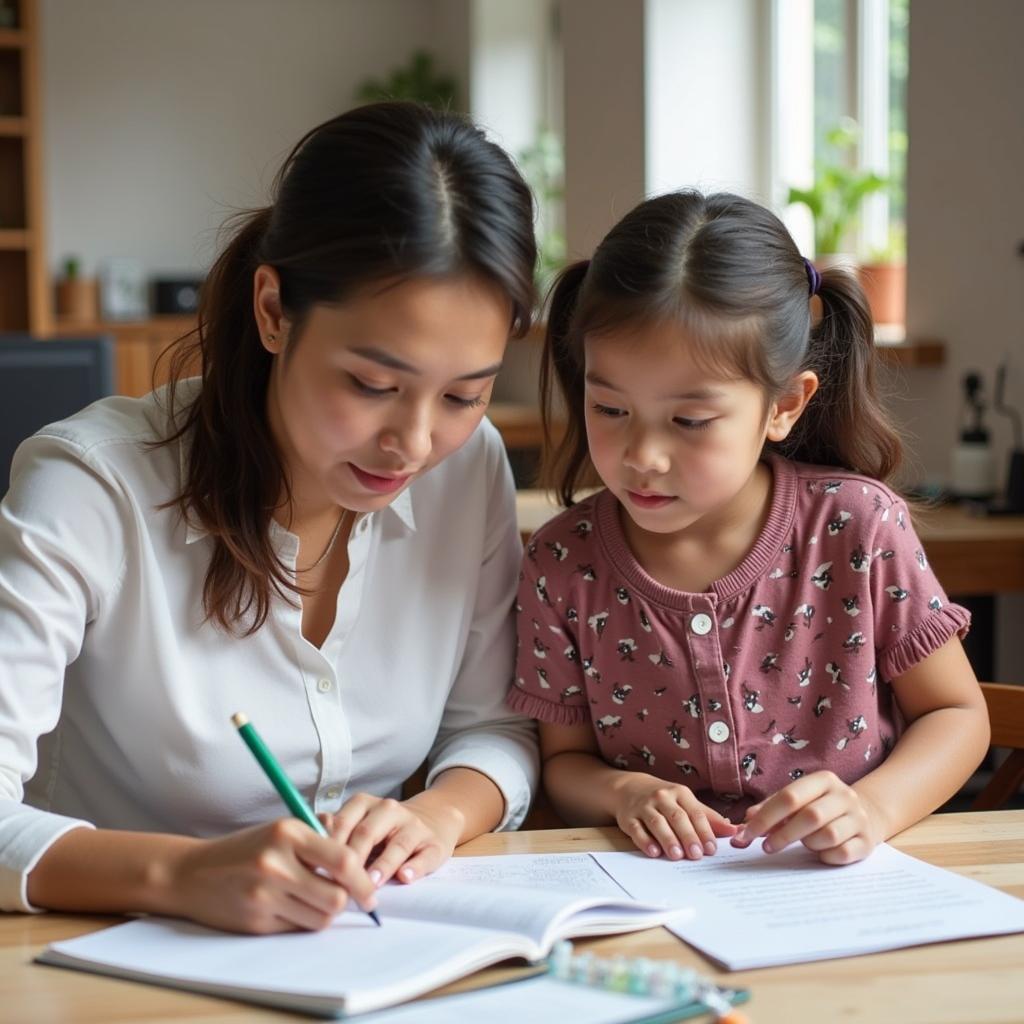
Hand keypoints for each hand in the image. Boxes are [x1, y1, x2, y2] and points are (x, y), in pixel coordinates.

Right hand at [171, 819, 378, 933]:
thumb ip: (319, 833)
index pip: (343, 861)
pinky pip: (297, 929)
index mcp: (288, 833)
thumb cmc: (245, 848)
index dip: (363, 880)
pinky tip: (291, 907)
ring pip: (321, 918)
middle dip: (346, 901)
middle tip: (344, 896)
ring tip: (314, 899)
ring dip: (325, 913)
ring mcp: (265, 895)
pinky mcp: (257, 922)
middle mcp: (277, 864)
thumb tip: (356, 846)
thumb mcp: (281, 827)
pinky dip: (302, 921)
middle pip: (336, 897)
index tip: (370, 890)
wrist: (191, 873)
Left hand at [321, 792, 461, 887]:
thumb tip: (310, 838)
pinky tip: (404, 877)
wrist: (432, 820)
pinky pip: (425, 855)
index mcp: (365, 804)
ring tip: (371, 884)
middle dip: (353, 861)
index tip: (316, 870)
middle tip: (340, 886)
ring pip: (397, 844)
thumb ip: (335, 830)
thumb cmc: (383, 830)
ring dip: (382, 865)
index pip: (344, 823)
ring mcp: (414, 826)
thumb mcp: (357, 824)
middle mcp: (390, 810)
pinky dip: (414, 867)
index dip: (329, 847)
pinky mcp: (434, 844)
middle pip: (367, 833)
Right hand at [613, 774, 737, 859]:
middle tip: (696, 855)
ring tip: (677, 855)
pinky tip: (654, 852)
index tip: (712, 849)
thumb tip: (734, 830)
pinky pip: (636, 829)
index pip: (695, 812)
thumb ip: (708, 817)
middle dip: (688, 836)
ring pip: (657, 822)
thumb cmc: (664, 799)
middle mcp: (662, 797)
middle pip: (677, 817)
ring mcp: (644, 806)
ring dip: (668, 839)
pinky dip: (645, 841)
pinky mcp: (628, 817)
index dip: (704, 831)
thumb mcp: (685, 802)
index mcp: (680, 793)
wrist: (629, 788)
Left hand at [730, 771, 885, 864]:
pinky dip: (825, 856)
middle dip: (783, 834)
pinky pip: (842, 854)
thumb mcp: (798, 799)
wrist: (866, 814)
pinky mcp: (867, 842)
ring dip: (808, 844)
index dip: (765, 817)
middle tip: (766, 847)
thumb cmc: (820, 806)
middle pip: (810, 816)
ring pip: (827, 836)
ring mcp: (859, 819)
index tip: (747, 834)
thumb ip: (772, 807)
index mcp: (824, 780)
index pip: (789, 797)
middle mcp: (844, 796)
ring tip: (803, 843)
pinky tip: (821, 852)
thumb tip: (747, 821)